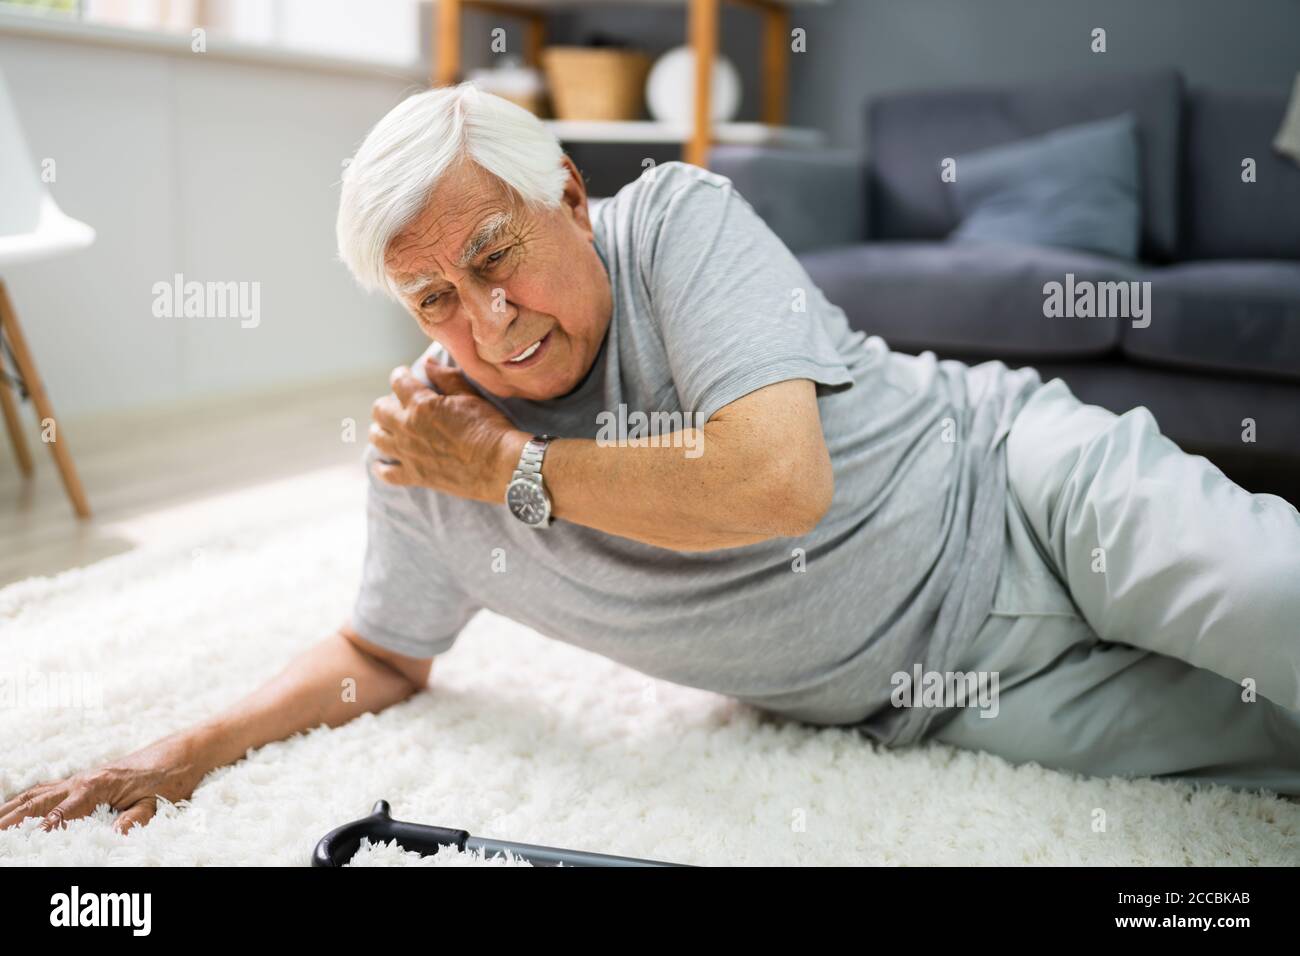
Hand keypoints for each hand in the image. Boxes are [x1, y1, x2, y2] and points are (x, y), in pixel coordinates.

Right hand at [0, 735, 210, 835]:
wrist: (177, 755)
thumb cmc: (168, 779)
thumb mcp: (158, 802)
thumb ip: (137, 818)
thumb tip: (118, 833)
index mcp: (100, 786)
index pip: (66, 810)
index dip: (48, 826)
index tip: (33, 840)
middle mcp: (84, 780)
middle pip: (39, 801)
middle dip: (13, 818)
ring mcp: (79, 779)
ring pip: (36, 794)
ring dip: (10, 808)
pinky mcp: (81, 780)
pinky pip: (45, 789)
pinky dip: (23, 799)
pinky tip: (10, 808)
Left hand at [370, 358, 528, 502]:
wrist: (499, 466)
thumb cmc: (490, 428)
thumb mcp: (470, 396)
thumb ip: (446, 378)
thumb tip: (428, 363)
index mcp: (421, 404)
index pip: (398, 382)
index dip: (400, 375)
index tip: (404, 375)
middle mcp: (408, 427)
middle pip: (380, 409)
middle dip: (387, 402)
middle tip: (398, 403)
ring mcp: (408, 453)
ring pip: (377, 438)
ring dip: (381, 429)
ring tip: (389, 428)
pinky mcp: (415, 476)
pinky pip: (386, 473)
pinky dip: (381, 468)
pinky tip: (382, 464)